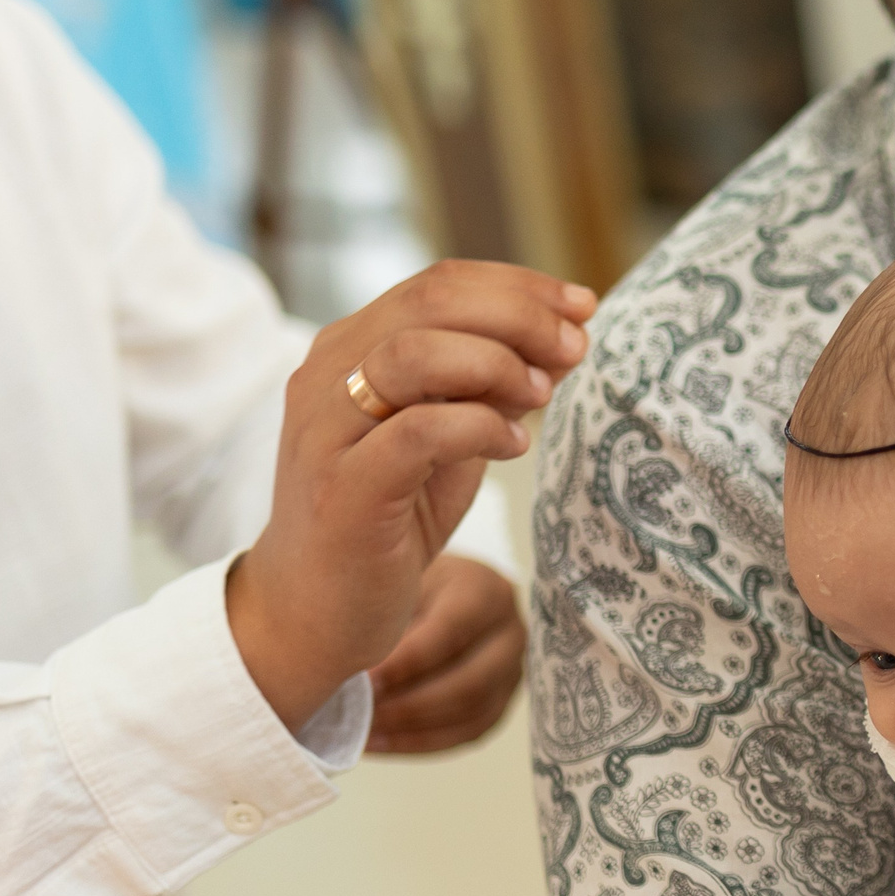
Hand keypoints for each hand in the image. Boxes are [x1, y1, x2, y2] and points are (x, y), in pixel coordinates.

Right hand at [227, 260, 593, 731]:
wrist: (311, 611)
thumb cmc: (389, 517)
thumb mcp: (451, 438)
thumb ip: (494, 386)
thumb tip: (568, 337)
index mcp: (351, 348)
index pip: (438, 283)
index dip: (518, 285)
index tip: (583, 305)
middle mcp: (326, 375)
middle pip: (429, 303)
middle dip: (519, 314)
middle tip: (575, 343)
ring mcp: (326, 430)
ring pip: (413, 354)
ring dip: (497, 364)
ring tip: (543, 394)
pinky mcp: (342, 489)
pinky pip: (416, 433)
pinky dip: (478, 427)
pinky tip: (515, 444)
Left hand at [366, 555, 524, 753]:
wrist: (436, 593)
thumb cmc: (409, 581)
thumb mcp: (399, 578)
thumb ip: (387, 612)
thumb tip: (350, 661)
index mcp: (487, 592)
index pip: (451, 632)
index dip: (407, 662)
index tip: (364, 680)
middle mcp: (511, 632)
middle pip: (470, 682)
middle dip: (411, 704)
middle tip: (362, 713)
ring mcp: (512, 670)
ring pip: (471, 712)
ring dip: (413, 727)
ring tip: (364, 732)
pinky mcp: (500, 701)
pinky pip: (467, 732)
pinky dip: (420, 742)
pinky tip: (378, 743)